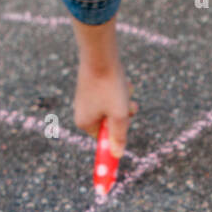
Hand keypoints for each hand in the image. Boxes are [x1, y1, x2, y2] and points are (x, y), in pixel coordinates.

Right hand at [72, 18, 137, 157]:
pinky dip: (119, 91)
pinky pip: (111, 95)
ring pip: (114, 108)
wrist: (101, 55)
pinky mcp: (92, 86)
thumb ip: (118, 137)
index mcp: (85, 123)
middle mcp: (82, 112)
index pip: (104, 140)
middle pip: (111, 124)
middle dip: (124, 116)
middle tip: (129, 105)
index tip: (123, 141)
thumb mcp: (119, 116)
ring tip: (125, 90)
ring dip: (124, 102)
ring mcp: (87, 99)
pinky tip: (121, 80)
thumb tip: (117, 156)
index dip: (117, 137)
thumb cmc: (109, 87)